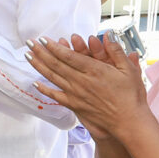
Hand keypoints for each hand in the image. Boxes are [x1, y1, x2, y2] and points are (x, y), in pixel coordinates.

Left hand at [26, 34, 151, 142]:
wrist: (129, 123)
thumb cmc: (131, 96)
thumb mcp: (129, 70)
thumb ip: (116, 51)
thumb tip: (109, 35)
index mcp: (94, 70)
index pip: (68, 56)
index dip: (54, 47)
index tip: (43, 39)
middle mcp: (81, 82)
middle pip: (56, 64)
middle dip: (41, 52)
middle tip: (29, 42)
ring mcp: (76, 95)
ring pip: (53, 77)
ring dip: (39, 66)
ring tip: (28, 56)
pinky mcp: (75, 106)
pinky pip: (56, 96)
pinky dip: (44, 89)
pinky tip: (35, 83)